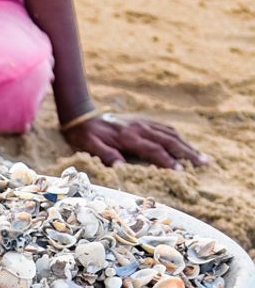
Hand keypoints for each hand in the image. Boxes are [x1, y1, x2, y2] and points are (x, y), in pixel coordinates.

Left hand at [64, 114, 207, 169]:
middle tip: (204, 164)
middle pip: (170, 140)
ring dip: (187, 145)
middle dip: (188, 153)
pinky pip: (165, 128)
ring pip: (171, 133)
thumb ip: (105, 154)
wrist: (82, 115)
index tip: (182, 171)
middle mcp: (140, 128)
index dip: (168, 161)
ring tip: (202, 157)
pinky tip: (185, 144)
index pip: (154, 149)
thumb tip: (119, 166)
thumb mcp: (90, 146)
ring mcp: (144, 123)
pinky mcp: (143, 121)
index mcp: (129, 136)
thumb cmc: (85, 135)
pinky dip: (178, 136)